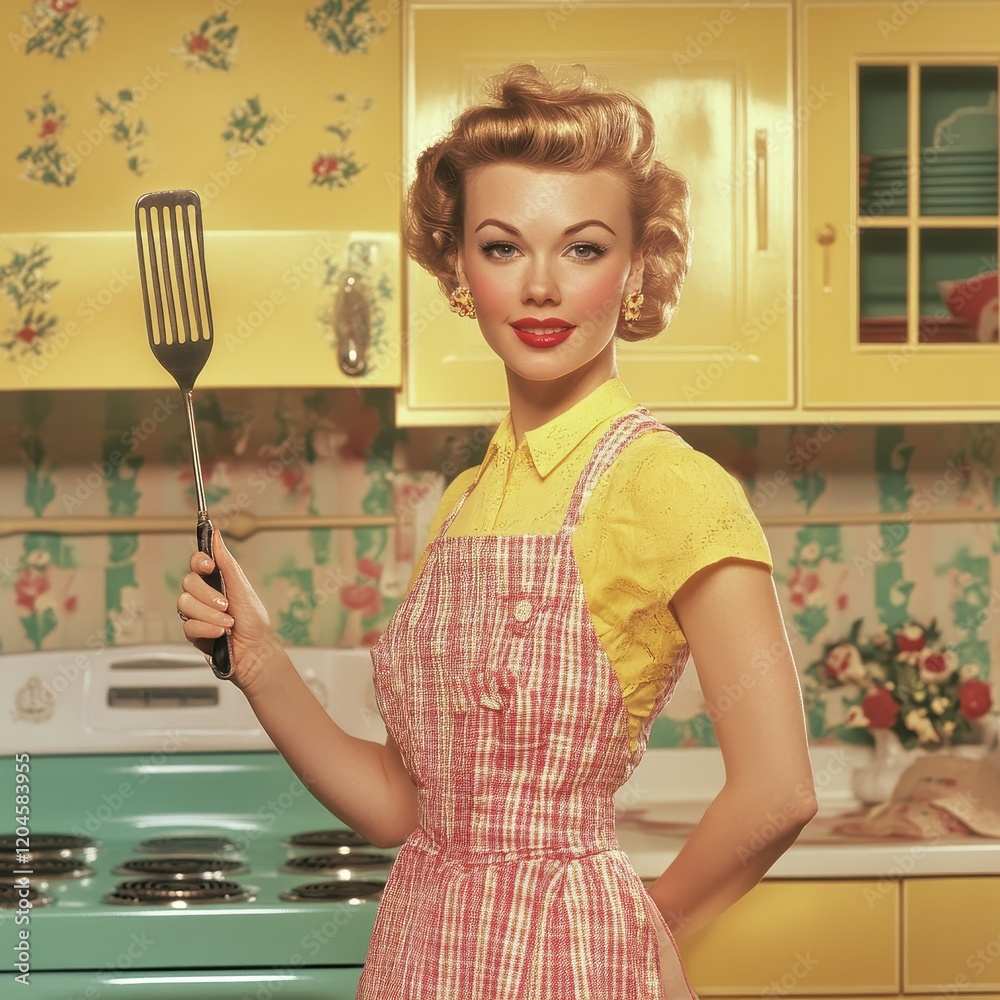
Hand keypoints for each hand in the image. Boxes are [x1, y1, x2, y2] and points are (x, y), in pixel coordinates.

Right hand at [178, 529, 276, 690]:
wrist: (256, 652)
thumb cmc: (254, 621)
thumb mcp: (242, 588)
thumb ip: (226, 562)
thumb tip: (217, 534)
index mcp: (216, 581)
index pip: (196, 563)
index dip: (199, 561)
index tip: (209, 566)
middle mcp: (204, 596)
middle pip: (187, 582)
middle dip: (208, 595)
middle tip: (226, 605)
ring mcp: (197, 614)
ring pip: (185, 604)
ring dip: (210, 615)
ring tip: (228, 623)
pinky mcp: (193, 633)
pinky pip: (188, 625)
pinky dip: (207, 629)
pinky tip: (220, 634)